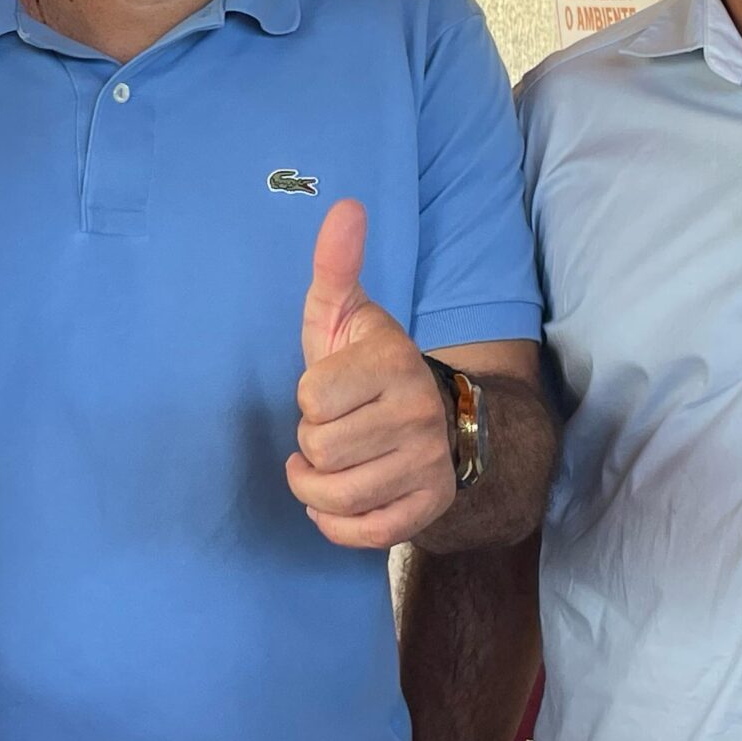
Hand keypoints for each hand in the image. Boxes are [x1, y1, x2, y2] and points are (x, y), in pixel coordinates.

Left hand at [291, 198, 454, 547]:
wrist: (432, 418)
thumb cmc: (367, 365)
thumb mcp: (346, 313)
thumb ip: (336, 264)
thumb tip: (344, 206)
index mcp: (394, 363)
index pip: (311, 399)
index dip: (308, 398)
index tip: (330, 390)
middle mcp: (418, 415)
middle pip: (318, 450)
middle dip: (311, 443)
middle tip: (334, 428)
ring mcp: (427, 465)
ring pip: (335, 497)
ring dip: (316, 487)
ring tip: (328, 464)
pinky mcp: (429, 507)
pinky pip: (363, 534)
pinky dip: (337, 525)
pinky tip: (338, 501)